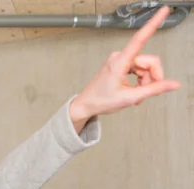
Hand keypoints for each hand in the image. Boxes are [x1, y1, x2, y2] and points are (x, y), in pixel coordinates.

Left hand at [70, 6, 180, 131]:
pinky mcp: (121, 64)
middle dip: (151, 77)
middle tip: (145, 92)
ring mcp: (120, 60)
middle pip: (149, 61)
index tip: (163, 11)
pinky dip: (140, 80)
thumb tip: (173, 84)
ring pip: (145, 66)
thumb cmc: (101, 101)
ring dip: (145, 81)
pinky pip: (139, 68)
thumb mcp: (130, 98)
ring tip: (136, 93)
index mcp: (120, 62)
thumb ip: (154, 89)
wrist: (86, 105)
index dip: (153, 24)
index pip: (140, 39)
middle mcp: (120, 57)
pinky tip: (134, 89)